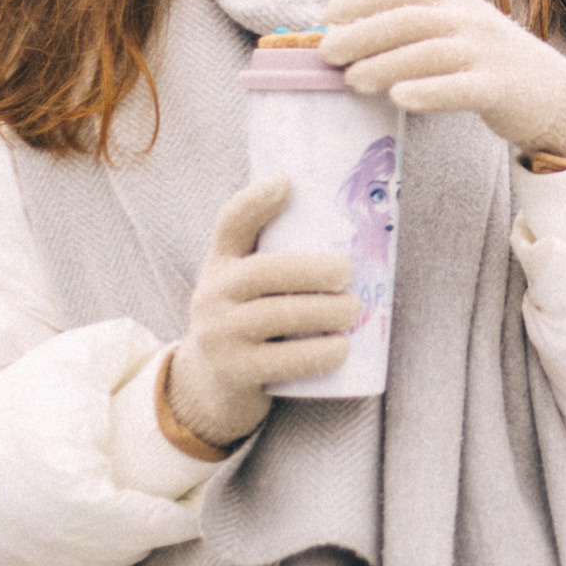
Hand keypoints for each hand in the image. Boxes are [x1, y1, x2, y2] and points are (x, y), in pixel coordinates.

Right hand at [163, 177, 359, 450]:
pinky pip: (279, 362)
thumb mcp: (249, 282)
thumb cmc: (249, 319)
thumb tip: (350, 217)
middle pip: (264, 272)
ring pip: (274, 317)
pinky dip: (316, 355)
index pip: (230, 223)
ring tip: (354, 310)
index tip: (287, 183)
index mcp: (221, 263)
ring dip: (323, 311)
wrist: (211, 383)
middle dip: (313, 271)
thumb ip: (281, 252)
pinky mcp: (234, 374)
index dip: (255, 200)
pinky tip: (341, 349)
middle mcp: (211, 295)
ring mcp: (218, 336)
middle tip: (349, 273)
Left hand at [320, 0, 565, 163]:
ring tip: (353, 79)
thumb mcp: (461, 36)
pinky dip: (428, 91)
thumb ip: (419, 34)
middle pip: (410, 19)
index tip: (329, 15)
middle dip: (364, 33)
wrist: (556, 96)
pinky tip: (399, 98)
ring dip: (386, 64)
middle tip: (328, 52)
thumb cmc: (493, 68)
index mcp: (457, 4)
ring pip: (429, 52)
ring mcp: (487, 53)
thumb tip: (354, 41)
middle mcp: (471, 21)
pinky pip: (460, 87)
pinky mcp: (500, 88)